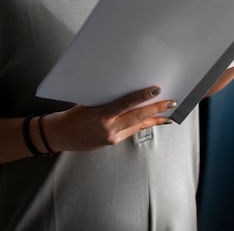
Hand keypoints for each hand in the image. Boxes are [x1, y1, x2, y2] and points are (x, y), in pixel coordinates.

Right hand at [45, 86, 174, 151]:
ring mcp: (112, 138)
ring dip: (154, 119)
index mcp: (101, 116)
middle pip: (138, 117)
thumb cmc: (73, 114)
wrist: (62, 135)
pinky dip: (143, 125)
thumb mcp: (90, 102)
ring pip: (138, 126)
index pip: (126, 104)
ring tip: (169, 114)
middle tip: (171, 102)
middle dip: (157, 110)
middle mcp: (109, 129)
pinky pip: (132, 131)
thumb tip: (129, 92)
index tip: (156, 90)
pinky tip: (152, 122)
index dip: (142, 97)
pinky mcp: (113, 142)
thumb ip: (109, 99)